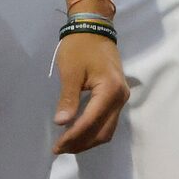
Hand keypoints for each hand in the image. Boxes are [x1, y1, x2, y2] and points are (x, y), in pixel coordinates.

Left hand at [52, 33, 129, 154]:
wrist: (95, 30)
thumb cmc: (80, 48)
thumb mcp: (70, 72)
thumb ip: (68, 99)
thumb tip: (62, 123)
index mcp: (110, 90)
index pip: (91, 121)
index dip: (74, 136)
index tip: (56, 147)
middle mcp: (121, 97)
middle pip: (103, 131)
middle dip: (81, 143)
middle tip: (59, 149)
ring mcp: (122, 97)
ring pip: (108, 129)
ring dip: (88, 140)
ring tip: (67, 144)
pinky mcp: (118, 97)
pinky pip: (108, 121)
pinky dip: (94, 131)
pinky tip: (78, 132)